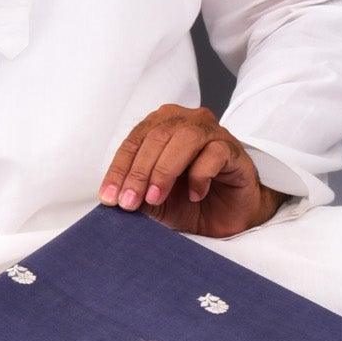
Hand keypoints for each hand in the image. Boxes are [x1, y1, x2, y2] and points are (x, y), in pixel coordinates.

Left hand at [99, 105, 285, 238]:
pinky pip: (214, 154)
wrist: (228, 217)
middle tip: (129, 202)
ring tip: (156, 198)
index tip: (109, 197)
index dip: (119, 169)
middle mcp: (186, 122)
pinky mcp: (232, 149)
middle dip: (139, 172)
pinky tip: (196, 195)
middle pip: (157, 137)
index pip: (134, 141)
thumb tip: (113, 197)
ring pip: (184, 139)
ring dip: (164, 171)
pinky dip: (200, 176)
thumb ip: (136, 193)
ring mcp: (212, 133)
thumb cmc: (191, 202)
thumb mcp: (155, 201)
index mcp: (162, 127)